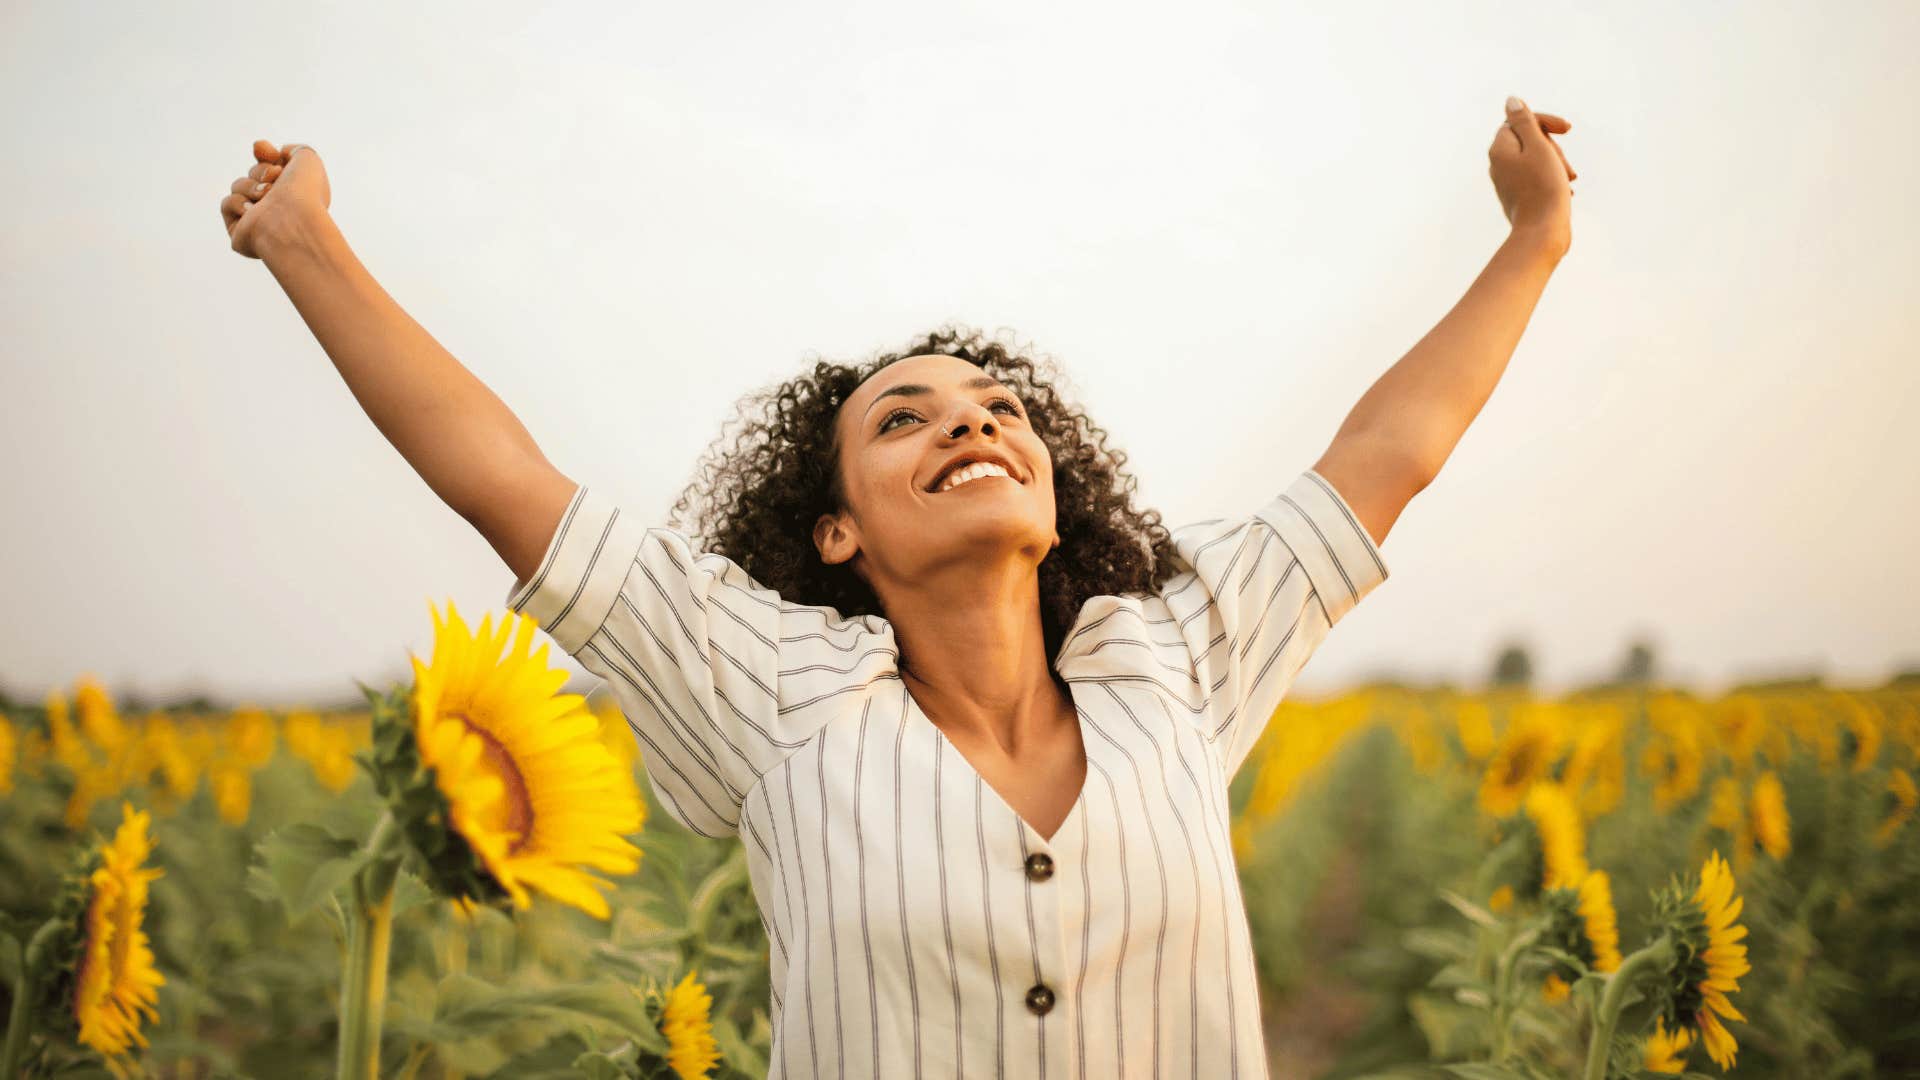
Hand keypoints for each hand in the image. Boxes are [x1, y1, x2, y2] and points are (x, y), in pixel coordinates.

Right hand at [222, 140, 331, 258]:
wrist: (293, 219)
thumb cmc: (305, 192)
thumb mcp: (307, 159)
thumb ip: (294, 150)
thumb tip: (278, 154)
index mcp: (295, 194)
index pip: (272, 167)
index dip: (266, 155)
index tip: (269, 153)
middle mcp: (278, 208)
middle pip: (253, 173)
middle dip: (260, 171)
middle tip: (274, 177)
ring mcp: (258, 220)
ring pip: (238, 186)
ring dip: (250, 186)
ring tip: (266, 195)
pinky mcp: (239, 232)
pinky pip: (227, 204)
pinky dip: (237, 203)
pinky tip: (251, 212)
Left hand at [1488, 97, 1575, 255]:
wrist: (1543, 232)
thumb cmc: (1543, 188)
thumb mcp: (1537, 147)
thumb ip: (1524, 122)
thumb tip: (1511, 101)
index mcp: (1499, 149)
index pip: (1520, 120)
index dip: (1545, 122)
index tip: (1567, 129)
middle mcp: (1498, 164)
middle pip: (1530, 140)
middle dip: (1553, 147)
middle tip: (1565, 165)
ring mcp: (1507, 181)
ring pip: (1537, 159)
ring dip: (1557, 164)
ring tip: (1569, 180)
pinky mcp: (1519, 195)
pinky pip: (1538, 177)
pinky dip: (1553, 179)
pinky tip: (1566, 191)